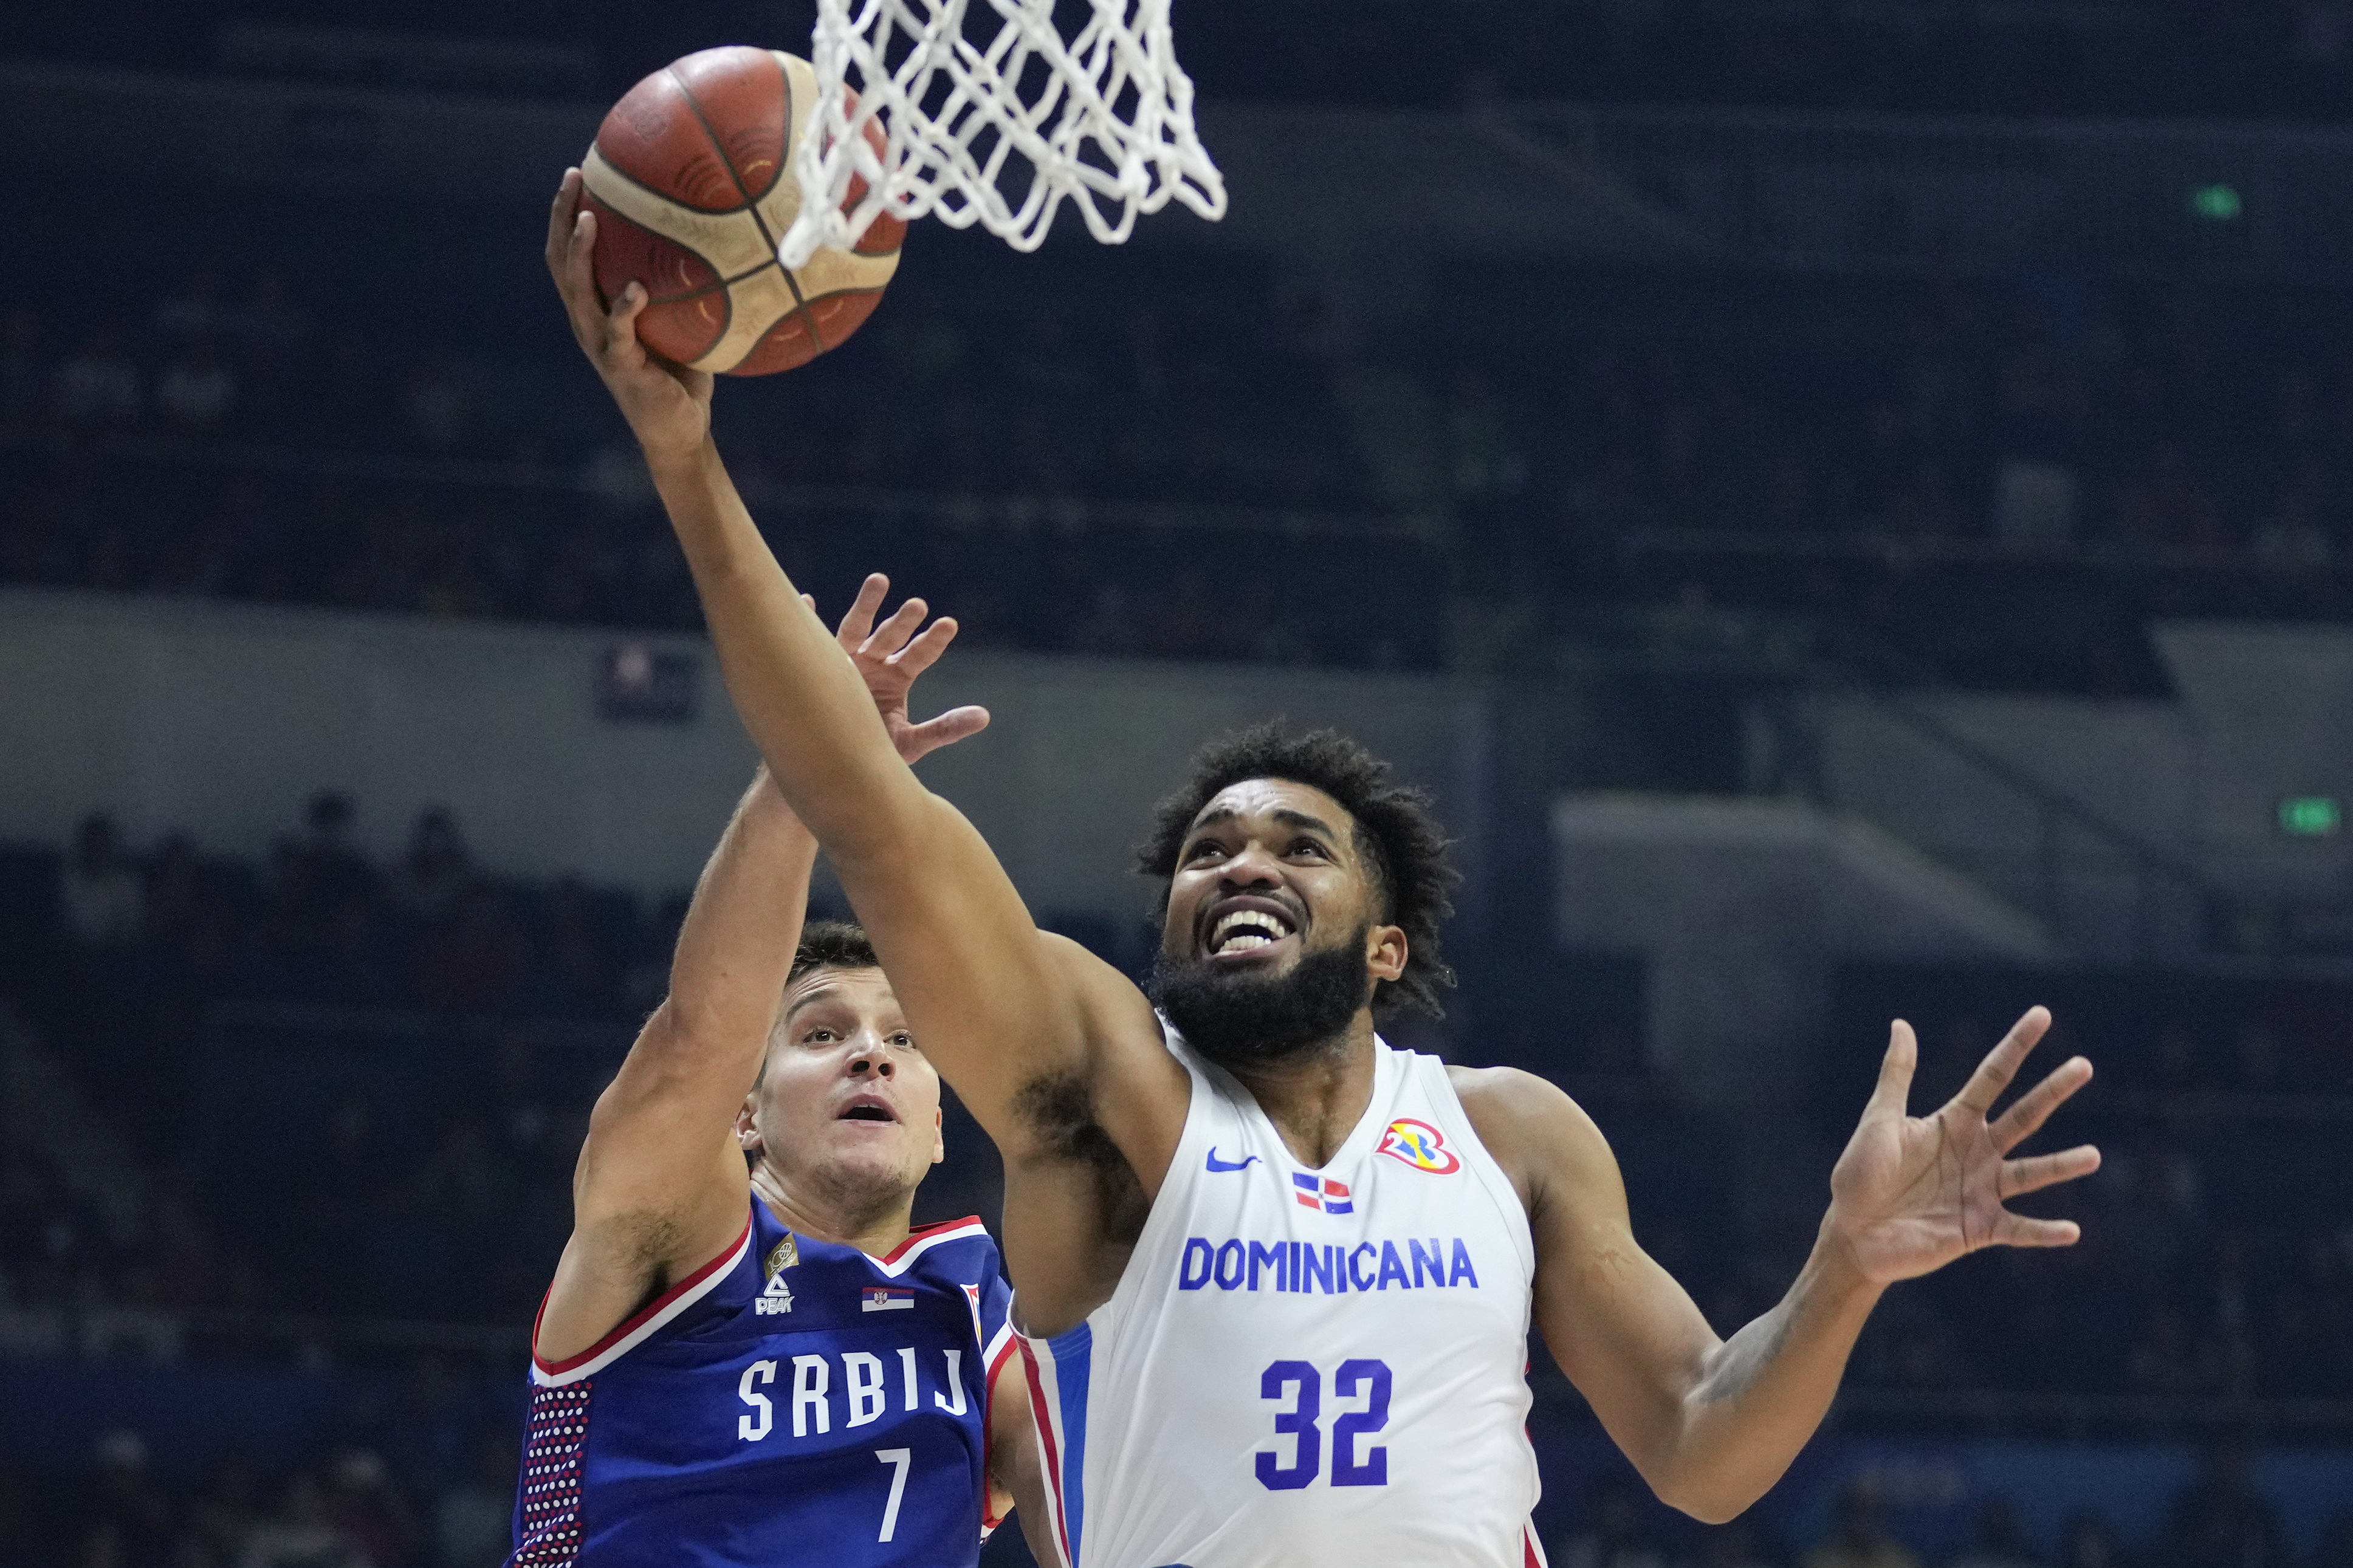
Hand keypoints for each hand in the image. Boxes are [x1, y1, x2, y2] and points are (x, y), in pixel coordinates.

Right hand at [545, 166, 712, 469]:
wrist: (681, 428)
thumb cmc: (684, 371)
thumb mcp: (682, 320)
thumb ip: (684, 284)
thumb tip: (721, 235)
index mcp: (596, 307)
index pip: (570, 252)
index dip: (566, 213)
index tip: (578, 171)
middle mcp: (588, 321)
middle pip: (561, 261)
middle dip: (562, 217)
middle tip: (573, 176)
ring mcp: (601, 344)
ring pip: (578, 292)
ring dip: (580, 254)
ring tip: (588, 219)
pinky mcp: (620, 367)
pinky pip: (617, 332)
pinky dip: (624, 309)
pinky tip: (636, 288)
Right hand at [823, 573, 990, 763]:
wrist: (833, 762)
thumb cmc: (874, 751)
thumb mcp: (912, 742)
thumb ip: (945, 728)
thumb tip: (984, 716)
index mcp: (897, 676)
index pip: (920, 654)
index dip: (933, 640)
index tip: (949, 624)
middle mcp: (873, 662)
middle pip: (891, 636)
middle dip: (904, 621)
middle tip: (918, 605)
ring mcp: (844, 661)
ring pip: (856, 628)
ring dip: (867, 606)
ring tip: (879, 580)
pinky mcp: (815, 668)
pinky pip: (811, 642)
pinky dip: (808, 620)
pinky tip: (807, 602)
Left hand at [1824, 1007, 2099, 1285]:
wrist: (1852, 1231)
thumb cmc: (1861, 1173)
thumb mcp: (1879, 1119)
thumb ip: (1896, 1075)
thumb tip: (1901, 1023)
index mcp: (1953, 1122)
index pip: (1992, 1077)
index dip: (2015, 1047)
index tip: (2042, 1014)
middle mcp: (1976, 1152)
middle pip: (2023, 1117)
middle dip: (2052, 1091)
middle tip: (2083, 1066)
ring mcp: (1981, 1191)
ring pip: (2031, 1173)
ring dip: (2061, 1165)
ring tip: (2093, 1156)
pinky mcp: (1979, 1229)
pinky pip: (2018, 1229)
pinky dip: (2043, 1231)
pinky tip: (2071, 1231)